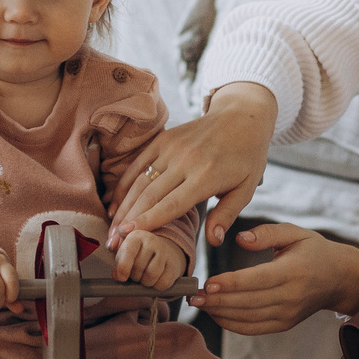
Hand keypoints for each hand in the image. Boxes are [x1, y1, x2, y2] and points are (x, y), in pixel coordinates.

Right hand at [108, 82, 275, 249]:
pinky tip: (115, 204)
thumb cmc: (246, 157)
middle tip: (113, 243)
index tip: (128, 236)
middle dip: (129, 221)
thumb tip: (213, 241)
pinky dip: (123, 185)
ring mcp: (171, 148)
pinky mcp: (162, 139)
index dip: (148, 221)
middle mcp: (185, 161)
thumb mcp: (246, 189)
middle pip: (149, 195)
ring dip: (123, 206)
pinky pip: (137, 164)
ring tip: (111, 229)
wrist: (241, 116)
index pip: (172, 203)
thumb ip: (227, 215)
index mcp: (206, 176)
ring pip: (139, 181)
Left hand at [108, 229, 185, 288]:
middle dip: (134, 277)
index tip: (122, 277)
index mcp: (136, 236)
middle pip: (138, 267)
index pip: (128, 251)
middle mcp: (152, 240)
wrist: (163, 252)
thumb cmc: (138, 255)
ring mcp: (165, 252)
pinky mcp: (174, 265)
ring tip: (144, 278)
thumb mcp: (124, 254)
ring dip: (145, 282)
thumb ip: (118, 264)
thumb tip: (117, 275)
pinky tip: (155, 280)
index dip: (123, 267)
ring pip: (151, 275)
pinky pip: (163, 282)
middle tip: (136, 275)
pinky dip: (156, 286)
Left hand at [188, 222, 358, 335]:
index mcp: (294, 271)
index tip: (209, 283)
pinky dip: (231, 324)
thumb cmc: (314, 250)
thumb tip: (240, 239)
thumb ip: (267, 233)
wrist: (340, 279)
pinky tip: (215, 313)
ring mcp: (288, 314)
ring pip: (248, 318)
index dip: (232, 284)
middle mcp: (291, 296)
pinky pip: (253, 328)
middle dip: (218, 301)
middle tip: (193, 295)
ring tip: (199, 303)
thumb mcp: (295, 233)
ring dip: (220, 313)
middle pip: (248, 302)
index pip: (258, 280)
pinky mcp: (284, 324)